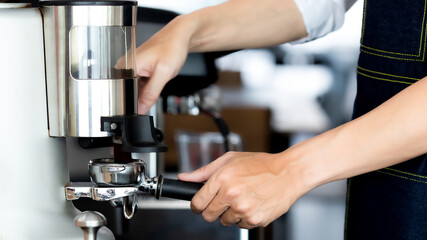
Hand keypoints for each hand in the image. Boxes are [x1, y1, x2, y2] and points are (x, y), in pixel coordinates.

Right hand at [135, 16, 190, 113]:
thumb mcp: (163, 74)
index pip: (121, 93)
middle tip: (153, 91)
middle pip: (127, 92)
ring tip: (156, 82)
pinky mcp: (139, 69)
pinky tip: (155, 81)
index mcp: (126, 65)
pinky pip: (139, 85)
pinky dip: (148, 88)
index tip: (140, 108)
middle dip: (138, 98)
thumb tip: (141, 109)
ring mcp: (132, 68)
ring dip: (144, 93)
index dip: (130, 104)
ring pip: (134, 90)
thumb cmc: (172, 47)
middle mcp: (126, 66)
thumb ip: (150, 93)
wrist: (180, 37)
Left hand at [178, 151, 306, 228]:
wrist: (288, 173)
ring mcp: (243, 209)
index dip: (197, 204)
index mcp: (222, 179)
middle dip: (212, 210)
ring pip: (225, 221)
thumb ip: (204, 171)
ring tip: (243, 198)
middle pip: (208, 216)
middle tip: (224, 200)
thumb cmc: (261, 164)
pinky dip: (244, 217)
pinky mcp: (255, 220)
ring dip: (230, 213)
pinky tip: (252, 203)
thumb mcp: (230, 159)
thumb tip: (185, 178)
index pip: (197, 202)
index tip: (201, 203)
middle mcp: (231, 195)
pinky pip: (241, 225)